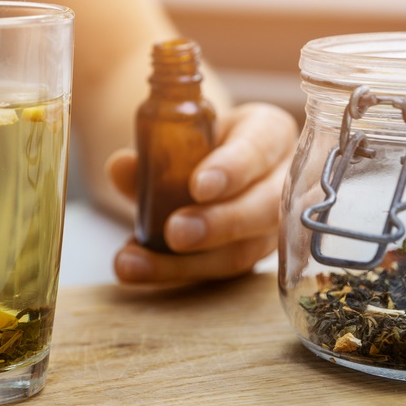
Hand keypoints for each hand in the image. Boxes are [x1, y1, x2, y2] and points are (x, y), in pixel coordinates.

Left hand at [108, 102, 297, 282]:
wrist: (200, 161)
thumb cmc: (196, 140)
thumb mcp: (176, 134)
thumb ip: (152, 150)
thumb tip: (121, 167)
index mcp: (270, 133)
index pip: (260, 148)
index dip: (232, 169)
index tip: (198, 186)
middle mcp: (283, 181)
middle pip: (266, 208)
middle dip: (220, 223)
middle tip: (175, 233)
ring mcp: (274, 227)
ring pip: (244, 251)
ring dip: (187, 263)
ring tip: (134, 262)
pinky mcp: (251, 257)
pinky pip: (220, 273)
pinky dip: (175, 272)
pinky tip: (139, 267)